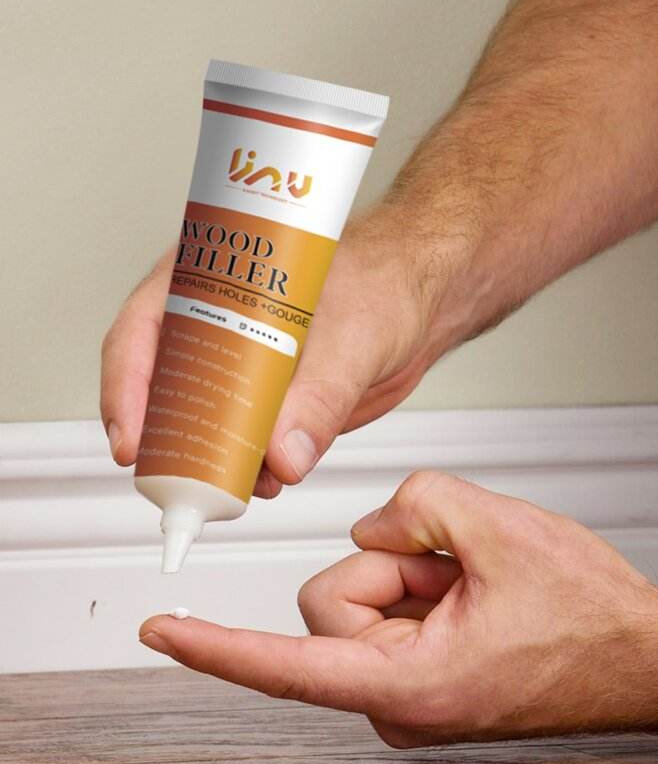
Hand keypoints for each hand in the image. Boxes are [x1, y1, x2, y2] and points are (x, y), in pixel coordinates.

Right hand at [100, 208, 442, 497]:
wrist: (424, 302)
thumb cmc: (386, 281)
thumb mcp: (354, 332)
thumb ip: (321, 395)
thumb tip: (284, 455)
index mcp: (215, 279)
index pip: (143, 331)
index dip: (127, 388)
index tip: (134, 441)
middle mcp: (220, 323)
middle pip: (162, 386)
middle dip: (165, 439)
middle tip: (180, 481)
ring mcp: (246, 364)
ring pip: (202, 419)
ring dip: (209, 459)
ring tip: (233, 485)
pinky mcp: (274, 398)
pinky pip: (246, 437)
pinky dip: (250, 465)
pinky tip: (266, 478)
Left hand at [139, 471, 657, 746]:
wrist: (642, 651)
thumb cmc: (587, 614)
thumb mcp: (496, 526)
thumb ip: (411, 504)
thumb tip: (375, 525)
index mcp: (408, 685)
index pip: (284, 663)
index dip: (216, 644)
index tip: (164, 630)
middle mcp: (398, 697)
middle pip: (332, 600)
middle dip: (387, 566)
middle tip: (455, 565)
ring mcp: (411, 685)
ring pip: (363, 596)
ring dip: (414, 570)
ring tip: (475, 578)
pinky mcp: (424, 668)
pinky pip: (392, 604)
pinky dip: (424, 580)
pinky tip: (474, 586)